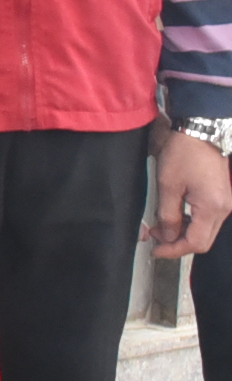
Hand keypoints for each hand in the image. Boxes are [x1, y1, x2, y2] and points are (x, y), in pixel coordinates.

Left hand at [150, 122, 231, 258]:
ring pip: (205, 230)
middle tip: (156, 239)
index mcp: (212, 208)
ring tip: (160, 226)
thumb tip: (166, 235)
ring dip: (183, 233)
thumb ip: (167, 214)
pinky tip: (174, 216)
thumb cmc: (184, 153)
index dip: (174, 250)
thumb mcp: (168, 185)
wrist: (200, 130)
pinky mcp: (221, 196)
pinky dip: (190, 222)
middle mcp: (224, 209)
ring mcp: (225, 202)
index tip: (156, 249)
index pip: (195, 243)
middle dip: (178, 244)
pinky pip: (207, 219)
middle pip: (203, 240)